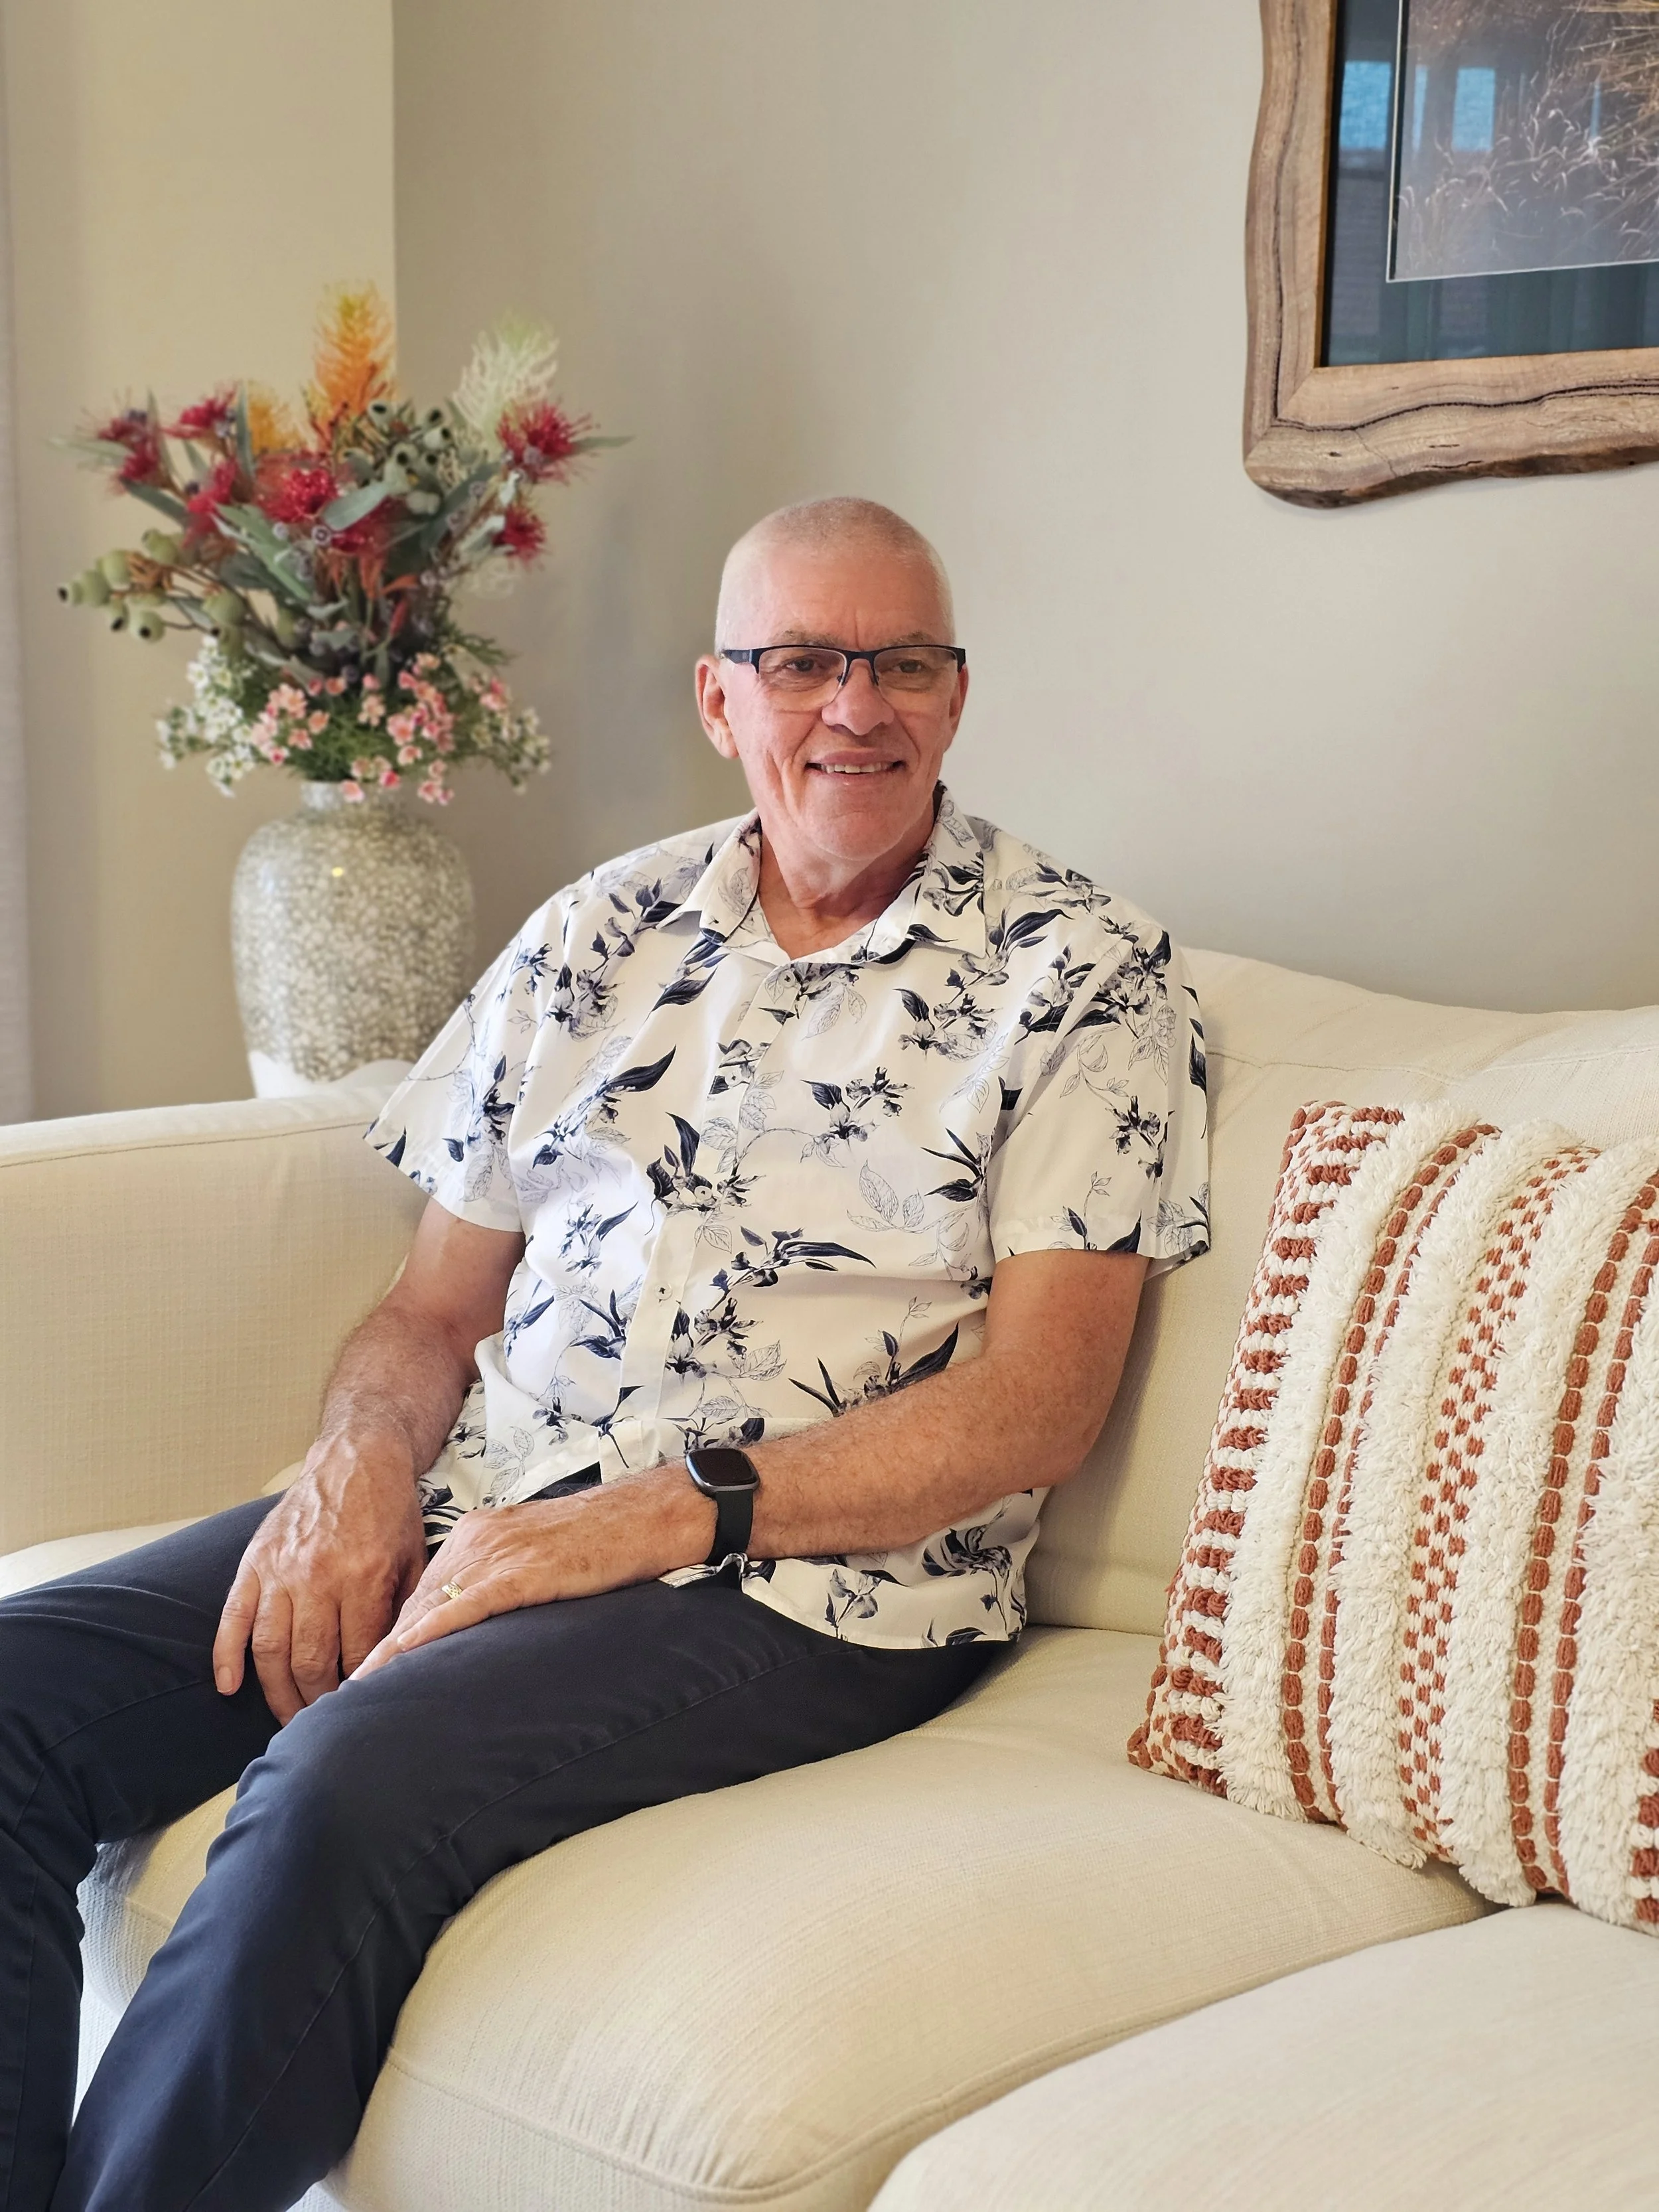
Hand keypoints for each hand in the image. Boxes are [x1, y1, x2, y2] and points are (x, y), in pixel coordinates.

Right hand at [213, 1444, 428, 1723]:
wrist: (356, 1459)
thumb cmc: (390, 1513)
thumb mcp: (414, 1559)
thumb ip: (404, 1610)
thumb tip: (396, 1665)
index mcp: (364, 1578)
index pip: (355, 1654)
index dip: (356, 1689)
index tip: (359, 1710)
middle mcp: (318, 1577)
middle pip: (308, 1661)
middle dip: (315, 1701)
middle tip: (321, 1724)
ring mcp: (281, 1571)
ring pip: (269, 1649)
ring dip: (276, 1691)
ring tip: (288, 1717)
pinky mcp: (255, 1563)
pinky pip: (232, 1618)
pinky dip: (226, 1656)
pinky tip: (228, 1687)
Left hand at [351, 1472, 715, 1679]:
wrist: (652, 1514)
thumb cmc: (608, 1540)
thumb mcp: (542, 1557)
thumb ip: (505, 1583)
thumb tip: (481, 1630)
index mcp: (481, 1533)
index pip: (421, 1592)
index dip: (391, 1636)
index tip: (365, 1674)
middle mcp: (477, 1538)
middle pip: (412, 1603)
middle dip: (378, 1652)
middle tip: (342, 1698)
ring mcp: (495, 1553)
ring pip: (424, 1609)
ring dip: (386, 1656)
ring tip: (352, 1698)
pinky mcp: (518, 1573)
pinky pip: (457, 1611)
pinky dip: (420, 1642)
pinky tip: (392, 1667)